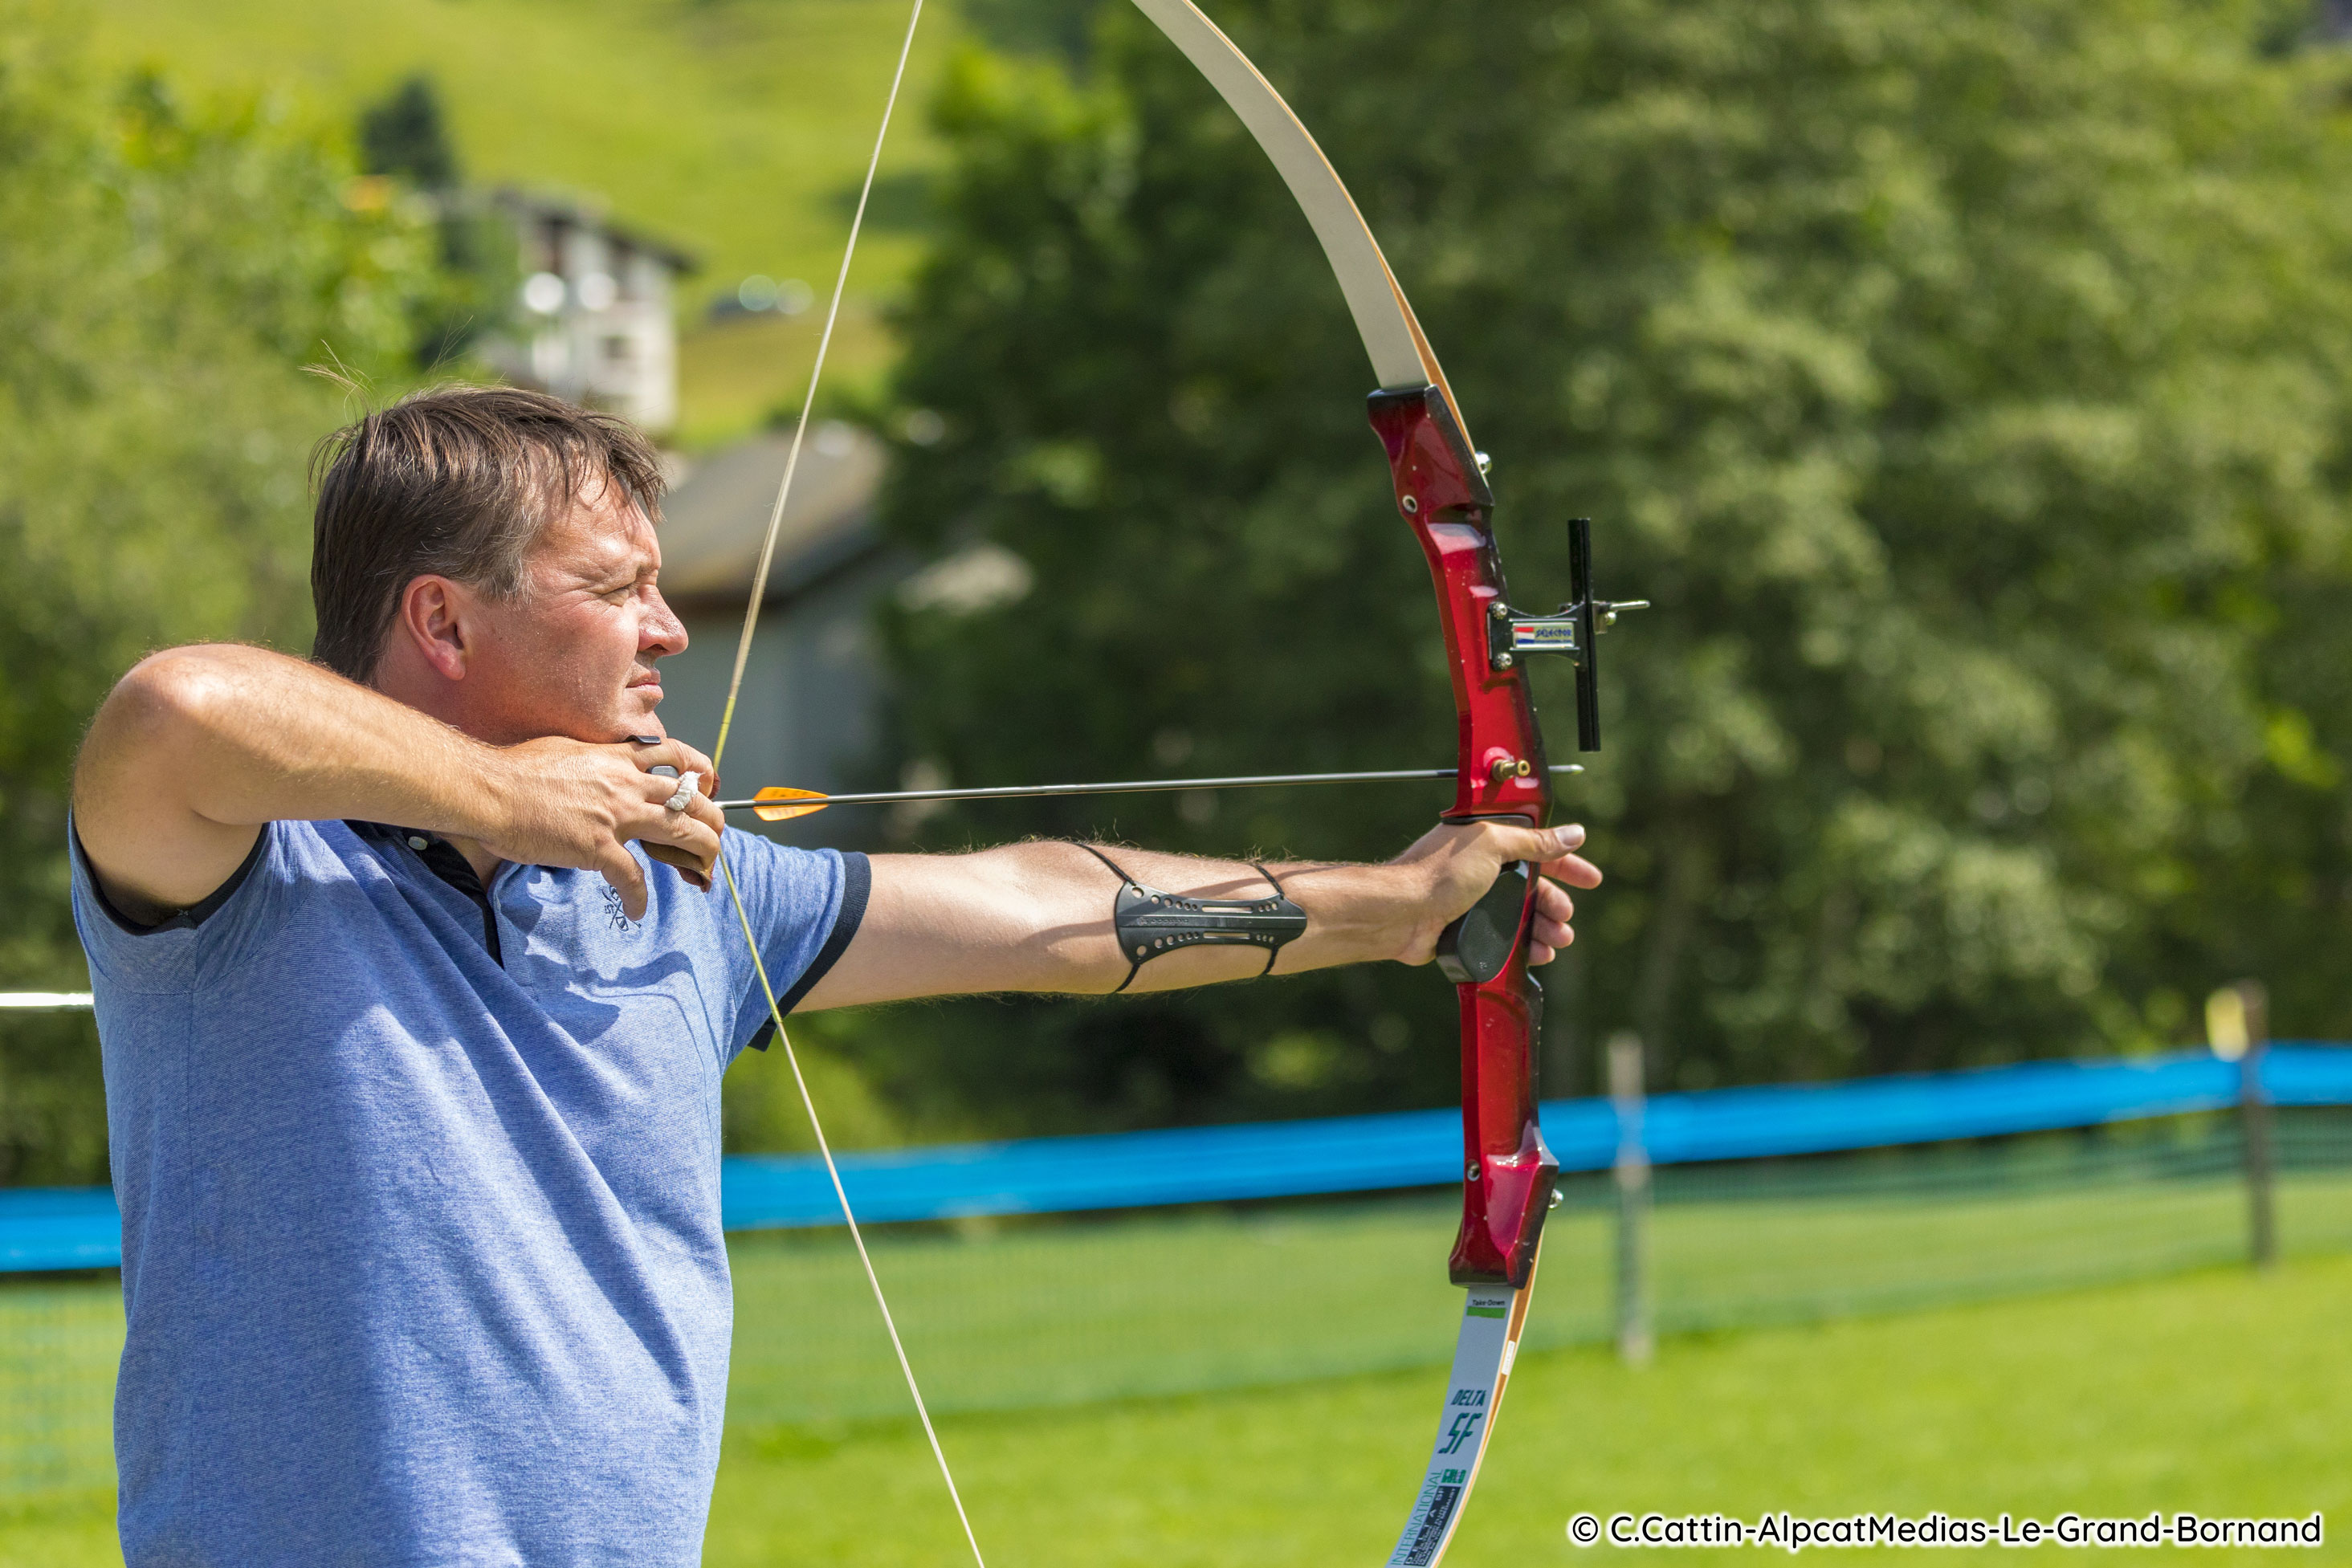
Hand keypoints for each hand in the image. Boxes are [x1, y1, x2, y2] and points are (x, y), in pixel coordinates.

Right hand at [477, 735, 724, 919]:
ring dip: (702, 854)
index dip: (700, 771)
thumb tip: (592, 768)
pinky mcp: (599, 847)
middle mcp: (627, 784)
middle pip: (692, 798)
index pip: (676, 756)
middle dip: (713, 820)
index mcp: (618, 760)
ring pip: (683, 832)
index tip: (707, 786)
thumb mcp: (565, 750)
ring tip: (704, 873)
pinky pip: (633, 879)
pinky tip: (638, 911)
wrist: (491, 790)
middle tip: (714, 838)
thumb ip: (591, 762)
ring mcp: (617, 816)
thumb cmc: (515, 770)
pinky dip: (640, 899)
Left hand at [1389, 820, 1601, 966]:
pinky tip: (1538, 954)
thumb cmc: (1439, 873)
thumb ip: (1534, 841)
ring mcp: (1474, 900)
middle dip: (1556, 903)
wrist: (1402, 913)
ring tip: (1559, 940)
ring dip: (1545, 928)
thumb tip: (1572, 833)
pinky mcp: (1467, 928)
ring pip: (1523, 915)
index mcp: (1487, 841)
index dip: (1566, 862)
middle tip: (1566, 918)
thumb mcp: (1492, 845)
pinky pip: (1506, 938)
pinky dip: (1526, 946)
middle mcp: (1482, 869)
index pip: (1537, 848)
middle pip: (1533, 886)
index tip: (1590, 879)